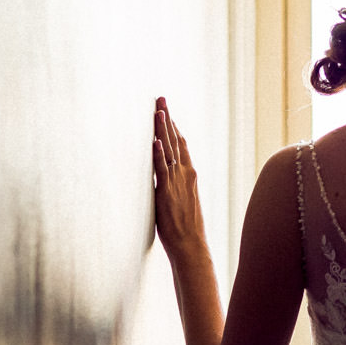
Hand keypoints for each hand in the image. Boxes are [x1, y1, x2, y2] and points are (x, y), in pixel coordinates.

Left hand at [152, 97, 208, 263]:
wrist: (191, 245)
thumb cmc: (186, 228)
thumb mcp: (184, 200)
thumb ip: (177, 186)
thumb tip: (168, 179)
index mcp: (189, 175)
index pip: (181, 144)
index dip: (173, 126)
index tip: (167, 111)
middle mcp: (185, 174)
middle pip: (174, 140)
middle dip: (167, 118)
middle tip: (161, 99)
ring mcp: (177, 183)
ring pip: (168, 150)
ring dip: (162, 129)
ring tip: (157, 111)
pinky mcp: (166, 193)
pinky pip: (161, 170)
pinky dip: (158, 155)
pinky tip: (154, 141)